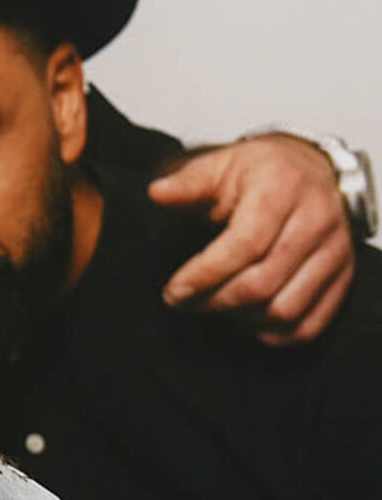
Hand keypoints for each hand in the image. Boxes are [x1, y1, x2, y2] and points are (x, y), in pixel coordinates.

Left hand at [151, 133, 353, 343]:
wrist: (314, 170)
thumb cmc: (264, 172)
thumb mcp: (222, 165)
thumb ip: (188, 182)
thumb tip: (157, 193)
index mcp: (282, 190)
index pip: (244, 245)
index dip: (204, 274)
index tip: (174, 291)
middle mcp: (316, 222)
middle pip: (263, 283)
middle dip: (215, 301)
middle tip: (184, 302)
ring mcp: (335, 253)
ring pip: (286, 309)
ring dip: (241, 319)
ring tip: (213, 306)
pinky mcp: (343, 277)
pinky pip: (310, 324)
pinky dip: (273, 334)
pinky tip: (245, 321)